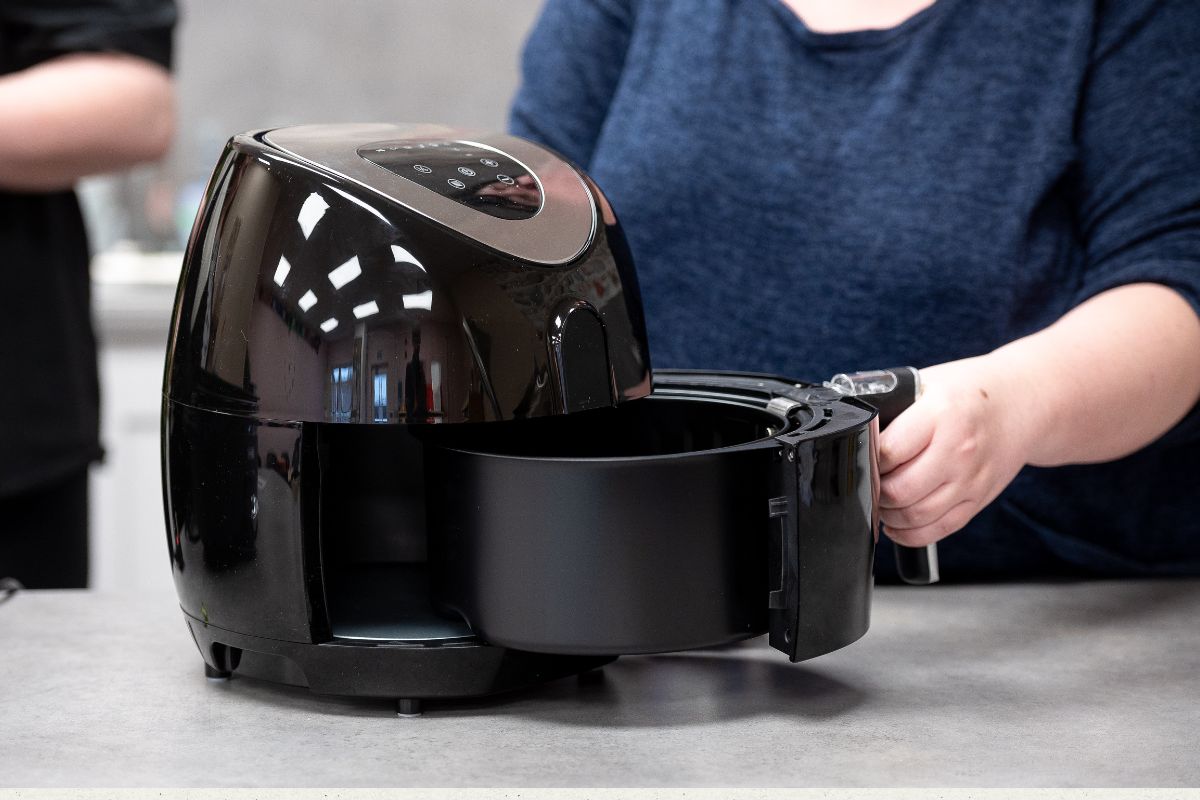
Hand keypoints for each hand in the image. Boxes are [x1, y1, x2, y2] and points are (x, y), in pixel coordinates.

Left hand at [877, 355, 1032, 546]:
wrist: (1026, 403)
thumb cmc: (972, 391)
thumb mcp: (928, 384)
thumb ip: (895, 408)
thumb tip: (857, 430)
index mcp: (941, 415)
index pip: (888, 452)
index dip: (868, 459)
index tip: (863, 457)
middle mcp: (958, 451)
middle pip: (899, 490)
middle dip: (876, 491)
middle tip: (870, 482)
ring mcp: (970, 480)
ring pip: (916, 516)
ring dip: (889, 515)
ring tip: (882, 501)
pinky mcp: (978, 500)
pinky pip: (939, 530)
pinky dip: (910, 534)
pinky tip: (898, 523)